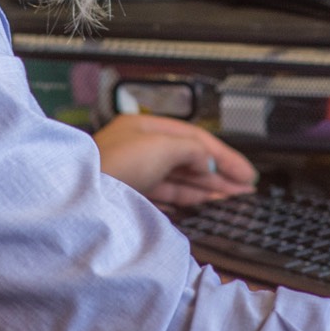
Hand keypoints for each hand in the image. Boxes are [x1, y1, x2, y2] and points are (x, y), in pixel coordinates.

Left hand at [92, 113, 255, 209]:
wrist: (85, 197)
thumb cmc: (113, 164)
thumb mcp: (163, 146)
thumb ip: (192, 150)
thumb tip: (209, 162)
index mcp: (145, 127)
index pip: (194, 137)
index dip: (223, 154)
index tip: (244, 172)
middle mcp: (140, 148)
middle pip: (189, 158)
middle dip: (219, 172)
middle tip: (244, 187)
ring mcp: (136, 173)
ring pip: (181, 178)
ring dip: (209, 187)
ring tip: (232, 196)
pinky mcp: (132, 197)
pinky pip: (169, 195)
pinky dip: (189, 198)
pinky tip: (204, 203)